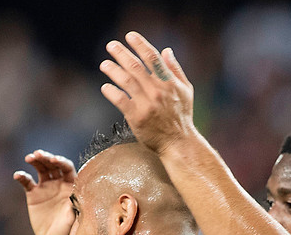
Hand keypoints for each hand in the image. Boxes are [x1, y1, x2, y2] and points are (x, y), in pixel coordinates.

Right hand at [14, 150, 75, 234]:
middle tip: (38, 154)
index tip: (54, 160)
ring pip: (41, 169)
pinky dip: (22, 176)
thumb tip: (77, 193)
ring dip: (35, 161)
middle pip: (53, 165)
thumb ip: (76, 204)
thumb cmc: (69, 230)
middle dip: (46, 157)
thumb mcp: (75, 216)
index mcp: (72, 185)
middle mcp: (59, 183)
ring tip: (30, 157)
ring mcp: (46, 187)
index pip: (67, 168)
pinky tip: (18, 175)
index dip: (61, 162)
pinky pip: (27, 182)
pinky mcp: (33, 194)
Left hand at [99, 31, 196, 154]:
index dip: (140, 44)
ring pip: (126, 81)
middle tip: (111, 45)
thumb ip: (175, 70)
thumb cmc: (182, 116)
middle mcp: (158, 91)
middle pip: (136, 66)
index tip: (130, 36)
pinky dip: (111, 91)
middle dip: (121, 53)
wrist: (179, 143)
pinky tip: (105, 86)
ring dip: (113, 70)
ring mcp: (147, 104)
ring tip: (104, 64)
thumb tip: (166, 50)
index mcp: (169, 82)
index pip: (153, 58)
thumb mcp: (186, 90)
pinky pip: (120, 100)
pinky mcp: (137, 118)